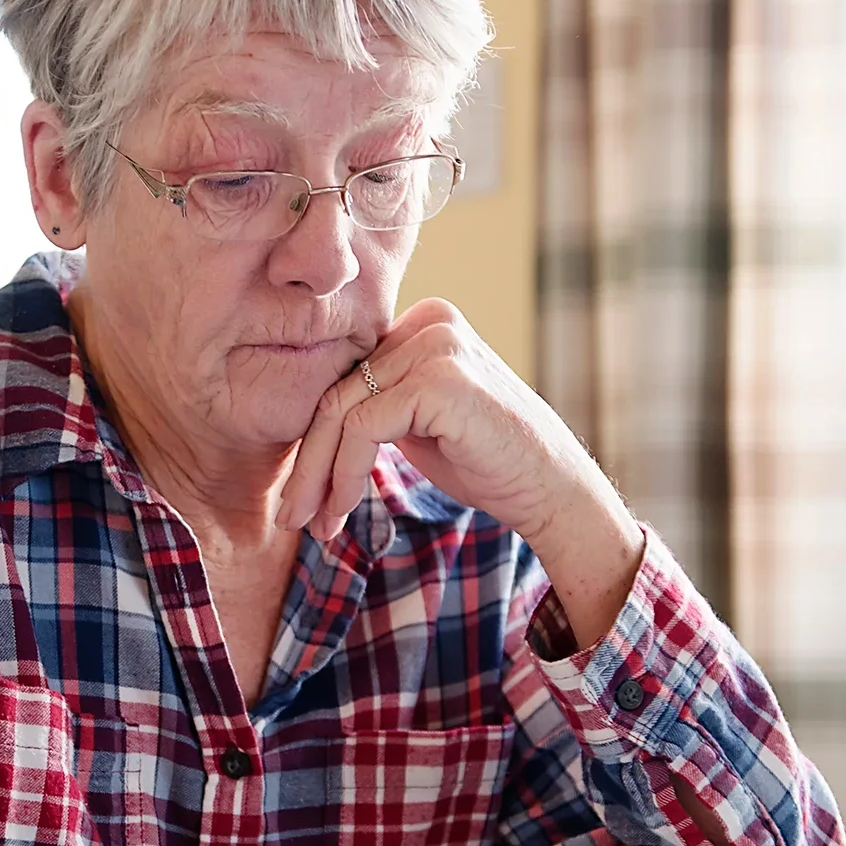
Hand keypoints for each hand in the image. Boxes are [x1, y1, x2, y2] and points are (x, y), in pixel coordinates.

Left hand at [278, 299, 607, 544]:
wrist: (551, 490)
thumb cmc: (487, 463)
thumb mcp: (417, 422)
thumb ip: (376, 403)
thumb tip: (310, 421)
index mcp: (425, 322)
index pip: (346, 376)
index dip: (316, 438)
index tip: (304, 495)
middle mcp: (431, 320)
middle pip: (337, 391)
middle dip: (309, 461)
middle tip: (294, 515)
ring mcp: (437, 344)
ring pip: (341, 411)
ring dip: (320, 476)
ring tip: (317, 525)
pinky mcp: (439, 379)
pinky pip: (363, 428)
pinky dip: (345, 474)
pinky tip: (345, 508)